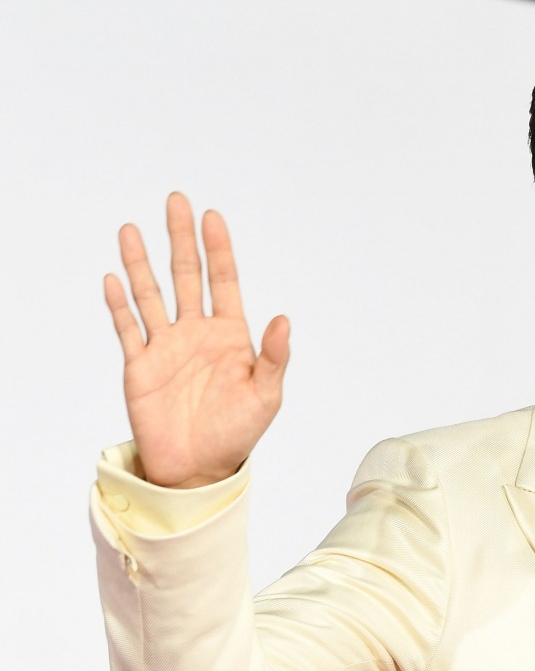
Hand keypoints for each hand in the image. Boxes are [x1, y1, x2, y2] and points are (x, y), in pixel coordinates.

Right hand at [103, 191, 289, 487]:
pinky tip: (114, 279)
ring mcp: (166, 347)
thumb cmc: (236, 434)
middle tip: (176, 201)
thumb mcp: (265, 397)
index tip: (212, 217)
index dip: (219, 250)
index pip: (224, 282)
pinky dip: (119, 304)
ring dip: (142, 263)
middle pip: (187, 276)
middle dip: (181, 239)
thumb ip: (274, 358)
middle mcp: (196, 334)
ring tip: (132, 230)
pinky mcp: (140, 365)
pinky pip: (128, 328)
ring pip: (152, 294)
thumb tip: (284, 319)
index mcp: (230, 337)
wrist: (198, 469)